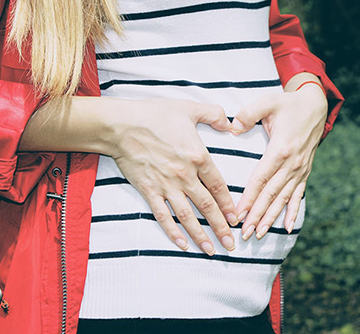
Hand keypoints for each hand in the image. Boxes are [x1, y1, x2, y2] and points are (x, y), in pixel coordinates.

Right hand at [109, 98, 238, 254]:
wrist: (122, 125)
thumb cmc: (155, 115)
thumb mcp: (189, 109)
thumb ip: (215, 114)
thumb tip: (231, 124)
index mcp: (198, 157)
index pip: (218, 187)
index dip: (229, 205)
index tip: (236, 219)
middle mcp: (184, 176)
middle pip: (207, 207)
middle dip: (220, 227)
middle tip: (230, 244)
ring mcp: (166, 185)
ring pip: (187, 216)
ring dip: (200, 235)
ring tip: (211, 250)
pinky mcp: (148, 191)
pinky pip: (162, 215)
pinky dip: (172, 232)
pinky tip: (181, 244)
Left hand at [231, 83, 327, 239]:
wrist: (314, 106)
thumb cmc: (287, 104)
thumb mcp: (267, 102)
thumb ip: (248, 114)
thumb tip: (232, 127)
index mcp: (280, 149)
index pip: (261, 179)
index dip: (249, 197)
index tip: (238, 214)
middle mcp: (292, 164)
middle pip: (271, 194)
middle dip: (257, 215)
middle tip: (245, 233)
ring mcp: (300, 169)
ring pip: (283, 198)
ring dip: (271, 217)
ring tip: (259, 234)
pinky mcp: (304, 171)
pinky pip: (298, 195)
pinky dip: (292, 212)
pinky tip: (287, 227)